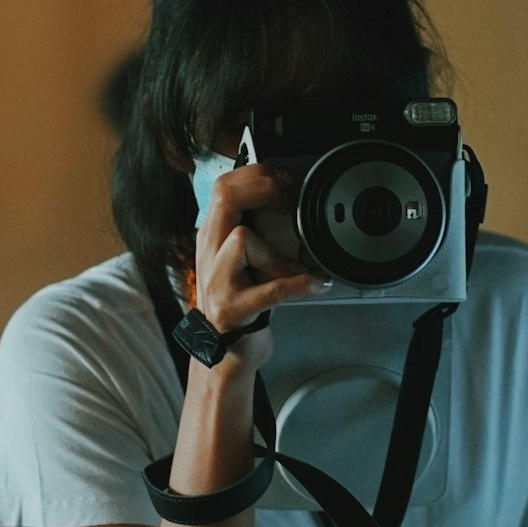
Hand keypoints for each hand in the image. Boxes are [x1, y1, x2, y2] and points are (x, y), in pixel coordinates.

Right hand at [193, 162, 329, 369]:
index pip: (224, 186)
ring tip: (297, 266)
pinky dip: (301, 284)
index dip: (257, 175)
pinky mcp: (235, 310)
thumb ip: (249, 229)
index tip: (284, 181)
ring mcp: (218, 281)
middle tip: (288, 202)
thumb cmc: (238, 301)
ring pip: (242, 238)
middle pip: (227, 198)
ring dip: (278, 251)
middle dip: (265, 189)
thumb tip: (285, 196)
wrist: (223, 351)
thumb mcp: (236, 259)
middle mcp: (210, 253)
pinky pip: (272, 289)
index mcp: (212, 236)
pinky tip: (318, 283)